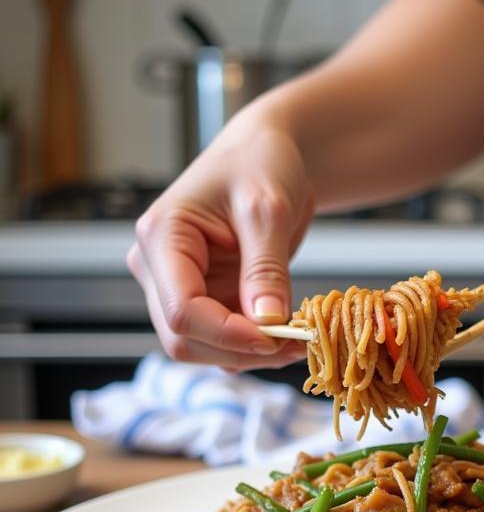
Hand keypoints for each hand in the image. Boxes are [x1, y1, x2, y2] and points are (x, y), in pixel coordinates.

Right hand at [127, 118, 313, 369]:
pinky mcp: (204, 298)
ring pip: (201, 347)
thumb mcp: (269, 210)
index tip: (276, 338)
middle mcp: (158, 267)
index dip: (228, 334)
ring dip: (249, 356)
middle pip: (184, 338)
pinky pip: (222, 341)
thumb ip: (266, 268)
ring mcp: (178, 287)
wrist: (266, 156)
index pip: (181, 309)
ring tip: (297, 341)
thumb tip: (267, 322)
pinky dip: (253, 348)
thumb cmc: (260, 164)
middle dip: (240, 350)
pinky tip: (286, 336)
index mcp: (161, 237)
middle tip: (295, 346)